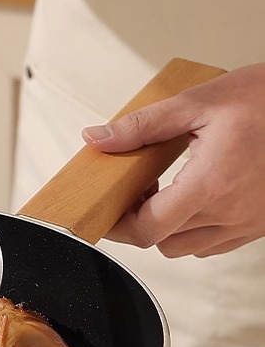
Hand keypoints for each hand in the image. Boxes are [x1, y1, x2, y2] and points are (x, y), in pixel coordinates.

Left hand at [82, 64, 264, 257]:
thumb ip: (141, 126)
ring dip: (166, 227)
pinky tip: (190, 194)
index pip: (150, 228)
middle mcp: (232, 212)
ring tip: (161, 188)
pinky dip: (194, 228)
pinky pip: (215, 243)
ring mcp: (249, 222)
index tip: (105, 207)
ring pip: (189, 248)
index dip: (118, 224)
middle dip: (138, 221)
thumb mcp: (194, 103)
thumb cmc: (258, 99)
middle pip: (164, 242)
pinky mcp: (259, 224)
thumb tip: (98, 138)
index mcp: (212, 184)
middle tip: (131, 188)